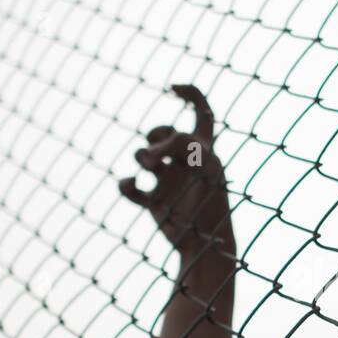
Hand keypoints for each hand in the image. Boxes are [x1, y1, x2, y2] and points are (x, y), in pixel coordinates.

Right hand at [120, 84, 233, 255]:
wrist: (207, 247)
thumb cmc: (212, 204)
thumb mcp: (203, 165)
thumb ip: (179, 146)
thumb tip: (147, 154)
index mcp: (205, 152)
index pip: (202, 113)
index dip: (190, 94)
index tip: (172, 89)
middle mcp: (187, 164)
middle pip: (165, 133)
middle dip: (155, 135)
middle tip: (154, 157)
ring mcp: (170, 183)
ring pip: (144, 157)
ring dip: (141, 156)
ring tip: (145, 168)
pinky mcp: (156, 203)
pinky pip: (131, 188)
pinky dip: (125, 185)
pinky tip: (131, 186)